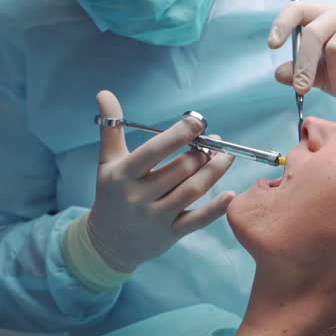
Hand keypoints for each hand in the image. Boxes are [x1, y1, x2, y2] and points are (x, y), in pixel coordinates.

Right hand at [86, 90, 235, 271]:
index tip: (198, 121)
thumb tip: (105, 93)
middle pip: (180, 169)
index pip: (154, 151)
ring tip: (225, 156)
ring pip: (192, 190)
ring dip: (214, 171)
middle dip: (201, 152)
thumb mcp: (107, 162)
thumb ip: (111, 127)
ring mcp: (156, 217)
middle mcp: (139, 197)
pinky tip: (230, 194)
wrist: (107, 243)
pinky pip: (197, 220)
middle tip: (214, 140)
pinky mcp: (170, 234)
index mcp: (124, 174)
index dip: (179, 134)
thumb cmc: (111, 194)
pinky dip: (216, 208)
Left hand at [267, 2, 335, 103]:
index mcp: (326, 17)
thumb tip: (279, 73)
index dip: (282, 24)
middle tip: (303, 89)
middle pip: (313, 32)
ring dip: (335, 78)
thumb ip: (304, 73)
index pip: (298, 10)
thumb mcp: (326, 77)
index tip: (273, 45)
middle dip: (304, 65)